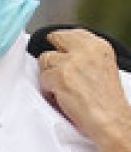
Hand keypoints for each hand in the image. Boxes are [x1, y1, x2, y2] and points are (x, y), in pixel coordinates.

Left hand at [37, 28, 129, 143]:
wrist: (109, 118)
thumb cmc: (106, 100)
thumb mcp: (103, 67)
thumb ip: (86, 57)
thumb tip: (65, 53)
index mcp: (99, 46)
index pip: (72, 33)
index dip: (61, 43)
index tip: (58, 52)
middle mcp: (86, 50)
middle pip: (55, 38)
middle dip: (52, 54)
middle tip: (54, 70)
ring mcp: (71, 62)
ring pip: (44, 60)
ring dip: (48, 75)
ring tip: (61, 89)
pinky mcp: (59, 77)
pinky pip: (42, 79)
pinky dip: (48, 90)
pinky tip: (60, 98)